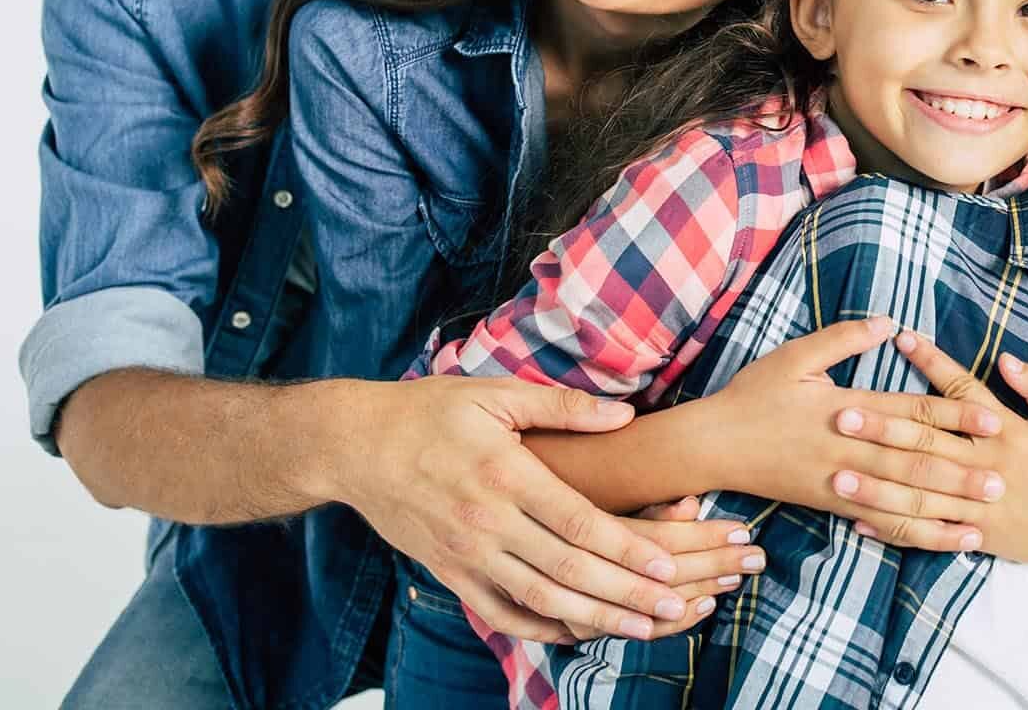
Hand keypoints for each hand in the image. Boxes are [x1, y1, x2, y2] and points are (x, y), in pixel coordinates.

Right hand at [333, 375, 734, 642]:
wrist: (355, 446)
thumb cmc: (430, 412)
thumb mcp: (496, 394)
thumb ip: (563, 407)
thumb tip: (624, 414)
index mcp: (505, 474)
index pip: (578, 522)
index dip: (626, 548)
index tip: (668, 565)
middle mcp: (487, 521)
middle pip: (567, 569)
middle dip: (625, 592)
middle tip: (673, 605)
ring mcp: (466, 554)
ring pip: (539, 598)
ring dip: (594, 617)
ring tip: (641, 628)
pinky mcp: (449, 573)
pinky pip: (500, 613)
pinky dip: (541, 628)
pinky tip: (578, 632)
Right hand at [711, 317, 1007, 553]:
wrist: (713, 445)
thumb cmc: (755, 396)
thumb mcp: (795, 357)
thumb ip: (843, 339)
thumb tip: (889, 322)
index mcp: (848, 409)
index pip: (912, 413)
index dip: (955, 416)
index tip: (993, 420)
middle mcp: (850, 450)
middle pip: (916, 462)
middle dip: (962, 471)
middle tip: (1005, 478)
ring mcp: (842, 483)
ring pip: (902, 498)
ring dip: (945, 506)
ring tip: (983, 513)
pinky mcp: (834, 505)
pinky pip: (881, 522)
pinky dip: (915, 531)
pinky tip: (943, 537)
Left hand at [832, 332, 1027, 568]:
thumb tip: (1004, 358)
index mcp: (1010, 431)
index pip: (962, 390)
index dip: (932, 362)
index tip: (902, 338)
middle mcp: (989, 464)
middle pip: (928, 440)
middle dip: (883, 426)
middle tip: (843, 412)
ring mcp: (979, 504)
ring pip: (918, 491)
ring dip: (875, 482)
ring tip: (837, 471)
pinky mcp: (977, 536)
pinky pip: (927, 532)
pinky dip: (892, 528)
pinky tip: (858, 519)